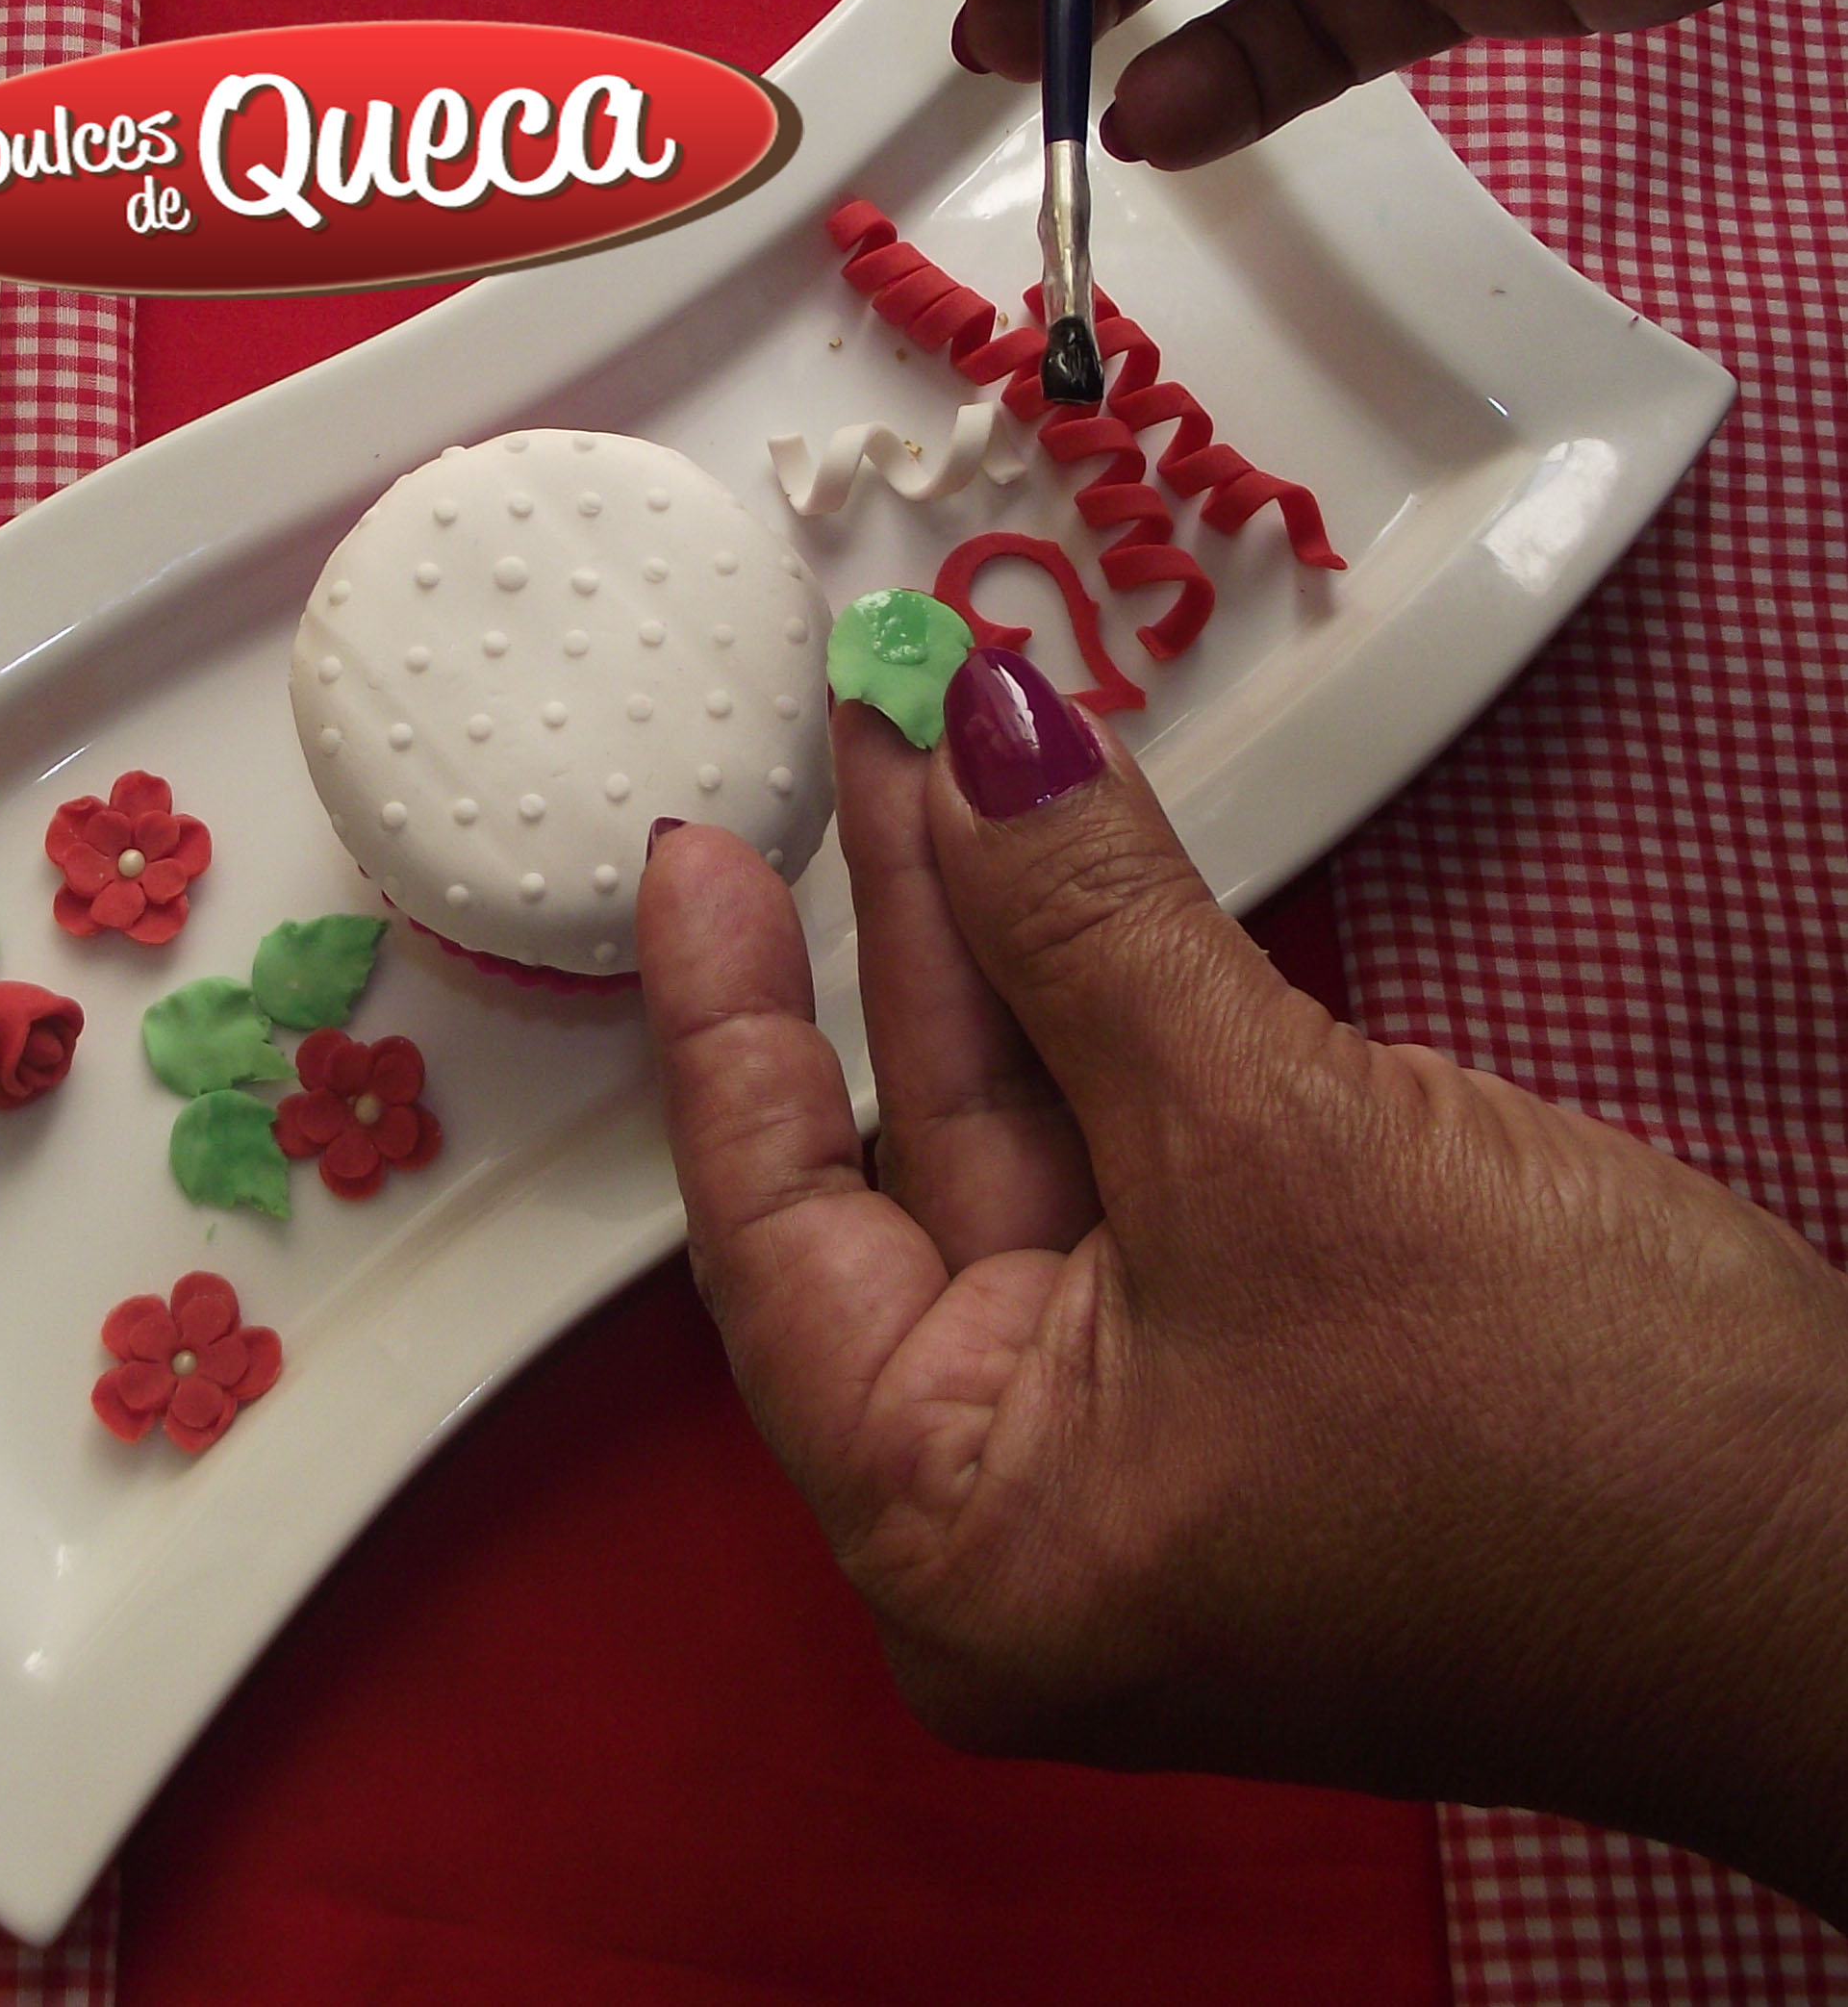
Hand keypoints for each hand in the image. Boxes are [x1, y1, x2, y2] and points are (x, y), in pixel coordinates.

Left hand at [639, 654, 1847, 1918]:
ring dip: (1002, 934)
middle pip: (906, 1160)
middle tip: (865, 725)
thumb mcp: (1278, 1146)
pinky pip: (1131, 1154)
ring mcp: (1149, 1434)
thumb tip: (977, 739)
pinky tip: (1063, 856)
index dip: (724, 1018)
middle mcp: (1024, 1504)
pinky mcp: (1256, 1364)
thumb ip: (1091, 933)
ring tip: (947, 739)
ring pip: (1026, 1135)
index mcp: (962, 1532)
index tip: (689, 844)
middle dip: (895, 927)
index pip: (770, 1235)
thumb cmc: (1568, 1439)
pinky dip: (1106, 1002)